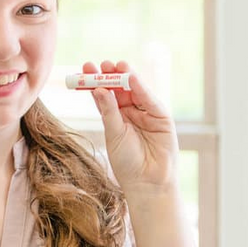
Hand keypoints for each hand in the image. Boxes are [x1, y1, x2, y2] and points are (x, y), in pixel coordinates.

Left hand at [84, 60, 178, 190]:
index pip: (104, 94)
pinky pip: (149, 99)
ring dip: (125, 77)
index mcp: (115, 116)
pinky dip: (141, 87)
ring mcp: (146, 112)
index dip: (96, 81)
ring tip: (115, 66)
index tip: (86, 67)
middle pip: (119, 88)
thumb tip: (98, 90)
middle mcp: (130, 112)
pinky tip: (131, 78)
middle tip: (101, 64)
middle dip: (111, 75)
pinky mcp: (161, 116)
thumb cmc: (127, 162)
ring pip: (134, 90)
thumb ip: (108, 111)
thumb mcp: (114, 134)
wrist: (147, 182)